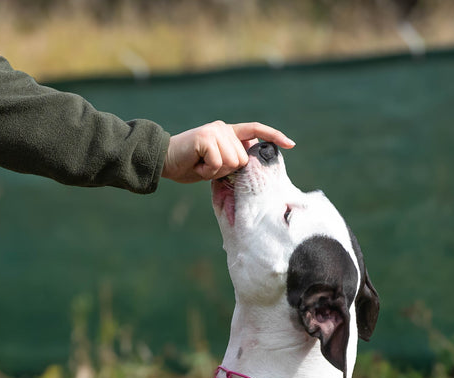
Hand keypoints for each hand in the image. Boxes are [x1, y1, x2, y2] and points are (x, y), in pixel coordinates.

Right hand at [162, 122, 294, 183]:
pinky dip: (207, 171)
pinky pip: (218, 163)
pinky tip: (195, 164)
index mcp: (227, 132)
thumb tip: (247, 164)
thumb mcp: (214, 164)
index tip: (290, 144)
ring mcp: (215, 131)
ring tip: (200, 165)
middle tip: (206, 167)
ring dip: (215, 171)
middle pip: (243, 158)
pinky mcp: (206, 137)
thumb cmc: (187, 165)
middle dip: (226, 170)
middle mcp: (223, 128)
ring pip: (233, 162)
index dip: (273, 136)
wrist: (163, 161)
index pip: (255, 130)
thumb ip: (231, 161)